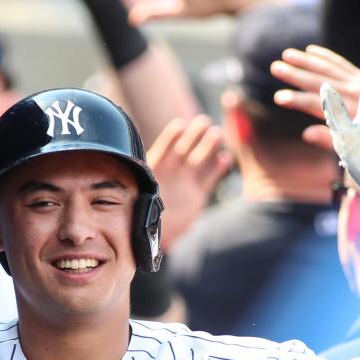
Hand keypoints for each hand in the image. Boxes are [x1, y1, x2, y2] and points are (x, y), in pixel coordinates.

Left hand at [147, 116, 230, 248]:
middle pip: (185, 149)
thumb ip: (141, 182)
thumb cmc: (140, 216)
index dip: (171, 137)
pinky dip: (217, 169)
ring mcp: (186, 181)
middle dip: (194, 135)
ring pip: (199, 160)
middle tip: (204, 121)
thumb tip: (134, 167)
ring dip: (208, 147)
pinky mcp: (198, 194)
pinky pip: (209, 178)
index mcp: (156, 170)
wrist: (153, 238)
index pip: (164, 149)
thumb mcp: (139, 195)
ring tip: (216, 134)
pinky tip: (225, 158)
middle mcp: (172, 172)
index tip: (180, 125)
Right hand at [271, 44, 359, 144]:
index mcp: (352, 110)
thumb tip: (306, 134)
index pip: (318, 103)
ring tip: (287, 54)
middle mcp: (356, 93)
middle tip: (275, 67)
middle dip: (297, 74)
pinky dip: (327, 57)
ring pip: (330, 68)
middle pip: (321, 80)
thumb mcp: (354, 148)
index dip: (297, 100)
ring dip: (307, 60)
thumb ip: (329, 139)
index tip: (278, 98)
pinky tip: (312, 50)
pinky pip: (342, 64)